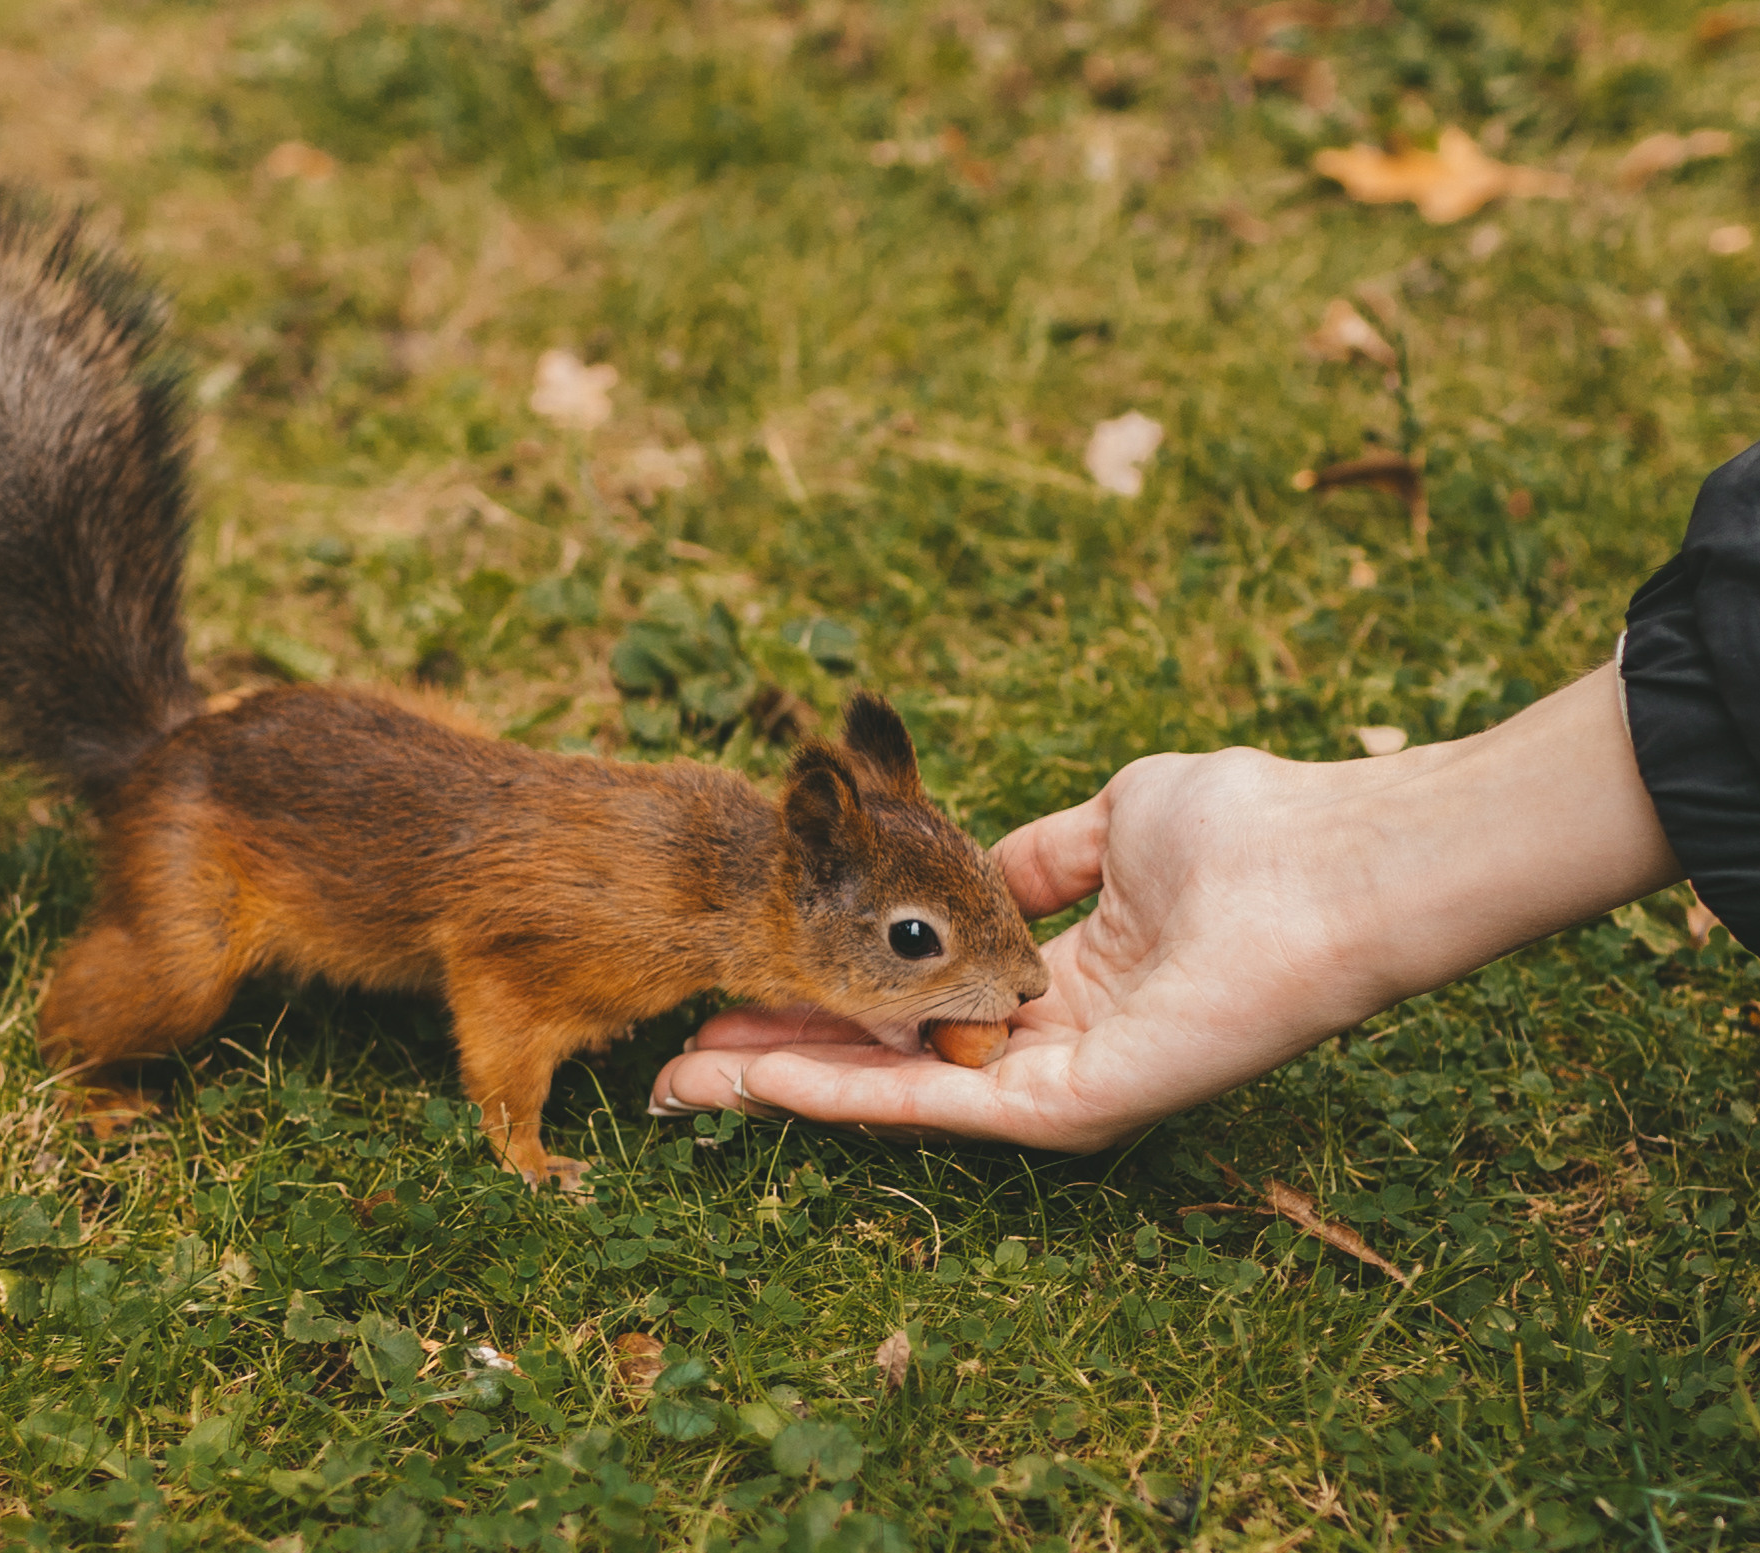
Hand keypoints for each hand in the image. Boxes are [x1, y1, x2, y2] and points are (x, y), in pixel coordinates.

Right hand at [649, 665, 1680, 1151]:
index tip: (749, 973)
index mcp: (1066, 978)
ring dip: (785, 1082)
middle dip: (779, 1052)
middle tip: (682, 1056)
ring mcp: (1057, 1084)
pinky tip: (759, 1074)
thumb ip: (1030, 858)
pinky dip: (840, 1092)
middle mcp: (1051, 1043)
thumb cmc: (1245, 830)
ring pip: (893, 1092)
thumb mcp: (1109, 820)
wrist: (1328, 867)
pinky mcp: (1067, 1109)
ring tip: (687, 1077)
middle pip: (889, 1059)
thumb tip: (965, 863)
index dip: (832, 990)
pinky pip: (932, 1106)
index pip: (922, 999)